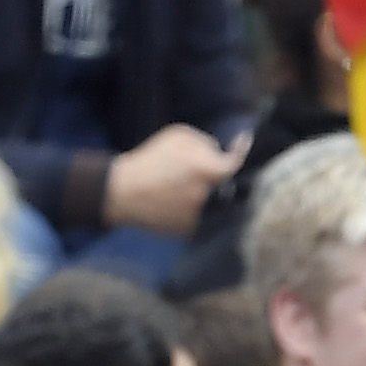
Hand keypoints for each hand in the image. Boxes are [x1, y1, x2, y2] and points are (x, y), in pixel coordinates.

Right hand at [99, 125, 238, 234]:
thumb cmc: (150, 160)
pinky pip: (200, 216)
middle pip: (225, 183)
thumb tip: (219, 152)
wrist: (123, 191)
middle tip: (195, 170)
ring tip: (180, 186)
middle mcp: (207, 195)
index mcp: (206, 170)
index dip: (240, 151)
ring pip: (212, 201)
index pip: (235, 164)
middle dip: (215, 175)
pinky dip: (193, 208)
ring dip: (205, 193)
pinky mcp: (188, 229)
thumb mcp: (178, 136)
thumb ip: (205, 141)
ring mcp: (199, 215)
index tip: (243, 142)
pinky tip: (175, 199)